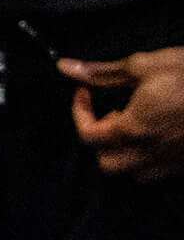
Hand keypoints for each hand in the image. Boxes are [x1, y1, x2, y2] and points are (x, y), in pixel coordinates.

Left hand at [60, 47, 183, 180]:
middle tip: (109, 112)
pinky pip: (161, 173)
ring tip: (134, 123)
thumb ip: (102, 72)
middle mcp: (153, 152)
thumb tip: (66, 68)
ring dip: (124, 153)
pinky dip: (149, 159)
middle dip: (99, 141)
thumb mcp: (144, 65)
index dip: (79, 112)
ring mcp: (175, 162)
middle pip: (107, 164)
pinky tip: (158, 134)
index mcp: (135, 128)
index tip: (85, 93)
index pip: (88, 136)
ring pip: (135, 174)